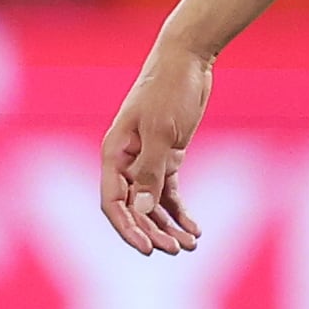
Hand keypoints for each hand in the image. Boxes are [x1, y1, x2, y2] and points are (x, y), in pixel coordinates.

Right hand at [100, 35, 213, 254]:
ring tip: (190, 245)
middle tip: (177, 250)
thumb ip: (151, 171)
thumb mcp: (162, 131)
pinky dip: (179, 212)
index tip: (148, 250)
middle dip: (153, 232)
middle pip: (134, 208)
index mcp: (115, 154)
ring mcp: (146, 160)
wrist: (188, 59)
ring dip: (168, 227)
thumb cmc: (169, 89)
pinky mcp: (167, 156)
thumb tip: (141, 210)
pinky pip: (168, 193)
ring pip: (152, 205)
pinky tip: (195, 229)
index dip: (128, 229)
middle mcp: (126, 161)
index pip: (113, 202)